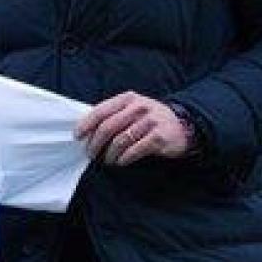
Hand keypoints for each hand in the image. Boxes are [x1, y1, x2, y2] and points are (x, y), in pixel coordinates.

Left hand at [75, 92, 193, 165]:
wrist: (183, 125)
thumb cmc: (150, 119)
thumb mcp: (133, 108)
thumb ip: (114, 114)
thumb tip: (87, 129)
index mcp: (128, 98)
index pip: (101, 111)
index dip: (86, 124)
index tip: (78, 137)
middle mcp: (138, 107)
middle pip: (108, 127)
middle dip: (95, 143)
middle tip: (91, 154)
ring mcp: (150, 121)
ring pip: (120, 140)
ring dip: (109, 154)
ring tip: (107, 161)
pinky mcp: (159, 137)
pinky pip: (135, 150)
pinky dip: (124, 158)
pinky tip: (121, 162)